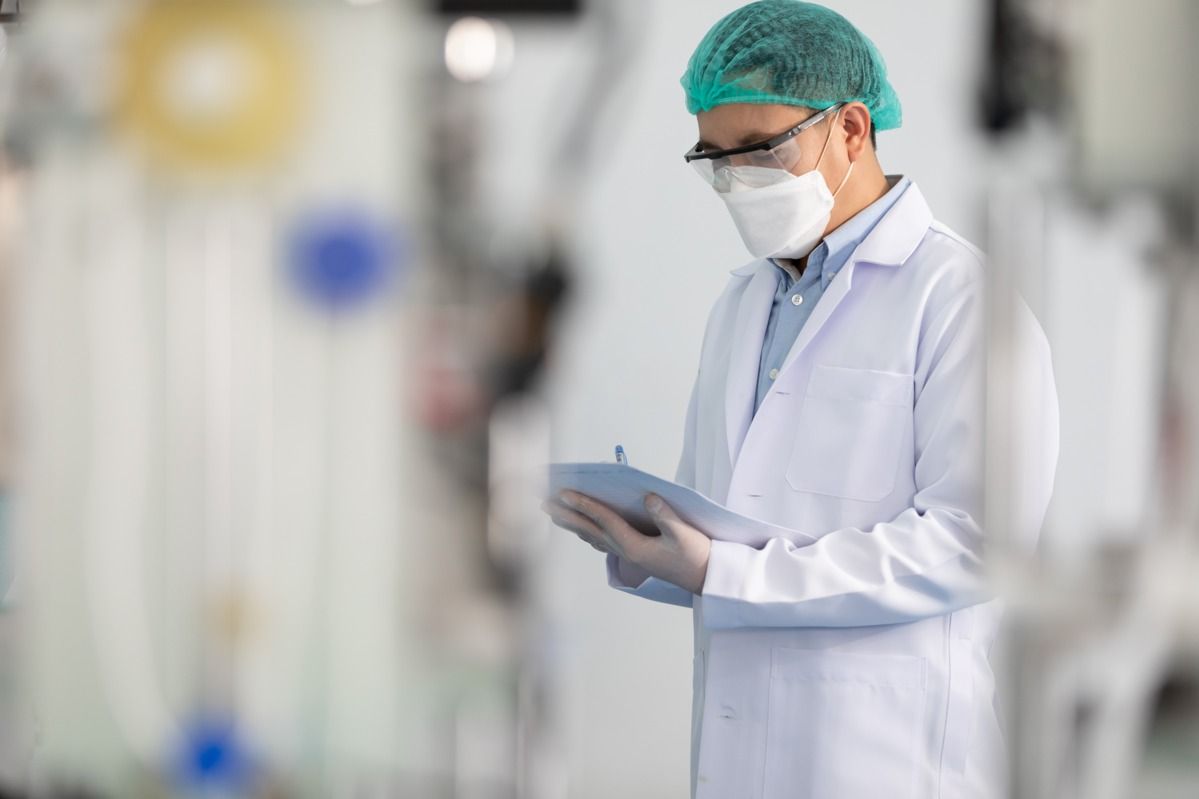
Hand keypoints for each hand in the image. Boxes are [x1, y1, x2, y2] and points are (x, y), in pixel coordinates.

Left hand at [539, 490, 710, 593]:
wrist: (705, 577)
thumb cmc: (696, 555)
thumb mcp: (684, 534)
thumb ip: (666, 516)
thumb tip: (648, 497)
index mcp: (634, 547)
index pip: (603, 521)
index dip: (584, 505)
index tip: (564, 493)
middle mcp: (626, 552)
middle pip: (589, 530)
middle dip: (566, 515)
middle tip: (543, 503)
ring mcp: (628, 554)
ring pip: (593, 536)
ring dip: (573, 524)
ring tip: (554, 514)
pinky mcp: (634, 554)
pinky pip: (603, 540)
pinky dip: (588, 531)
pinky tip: (582, 529)